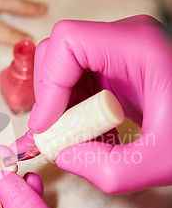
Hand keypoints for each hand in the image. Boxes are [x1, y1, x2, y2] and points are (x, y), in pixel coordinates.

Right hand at [24, 15, 171, 192]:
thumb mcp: (159, 161)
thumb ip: (106, 168)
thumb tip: (63, 155)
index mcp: (140, 47)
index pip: (69, 42)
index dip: (49, 82)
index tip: (48, 124)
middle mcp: (127, 39)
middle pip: (60, 50)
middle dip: (49, 95)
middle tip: (55, 133)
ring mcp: (122, 50)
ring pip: (64, 65)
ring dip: (58, 103)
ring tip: (72, 137)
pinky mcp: (118, 65)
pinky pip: (79, 77)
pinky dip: (71, 105)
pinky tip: (85, 131)